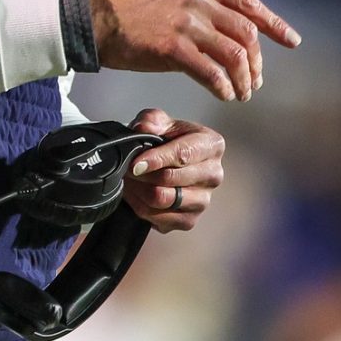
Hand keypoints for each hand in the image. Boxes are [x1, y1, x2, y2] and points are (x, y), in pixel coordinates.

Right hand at [89, 0, 299, 100]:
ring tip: (241, 94)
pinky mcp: (172, 46)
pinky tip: (223, 95)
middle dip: (257, 62)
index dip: (274, 23)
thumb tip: (229, 31)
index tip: (292, 41)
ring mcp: (186, 21)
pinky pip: (211, 71)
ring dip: (243, 79)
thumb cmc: (131, 10)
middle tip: (255, 82)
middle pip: (246, 32)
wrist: (95, 18)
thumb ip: (201, 5)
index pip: (248, 2)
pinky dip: (223, 86)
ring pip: (235, 54)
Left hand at [122, 109, 223, 232]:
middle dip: (143, 174)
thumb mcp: (158, 122)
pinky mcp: (190, 220)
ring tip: (129, 179)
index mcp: (212, 145)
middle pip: (172, 178)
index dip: (156, 159)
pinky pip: (160, 218)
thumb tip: (144, 128)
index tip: (136, 163)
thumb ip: (151, 120)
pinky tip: (135, 194)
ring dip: (139, 190)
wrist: (164, 162)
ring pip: (163, 199)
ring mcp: (203, 200)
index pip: (183, 154)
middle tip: (126, 168)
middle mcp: (213, 174)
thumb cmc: (166, 140)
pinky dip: (140, 207)